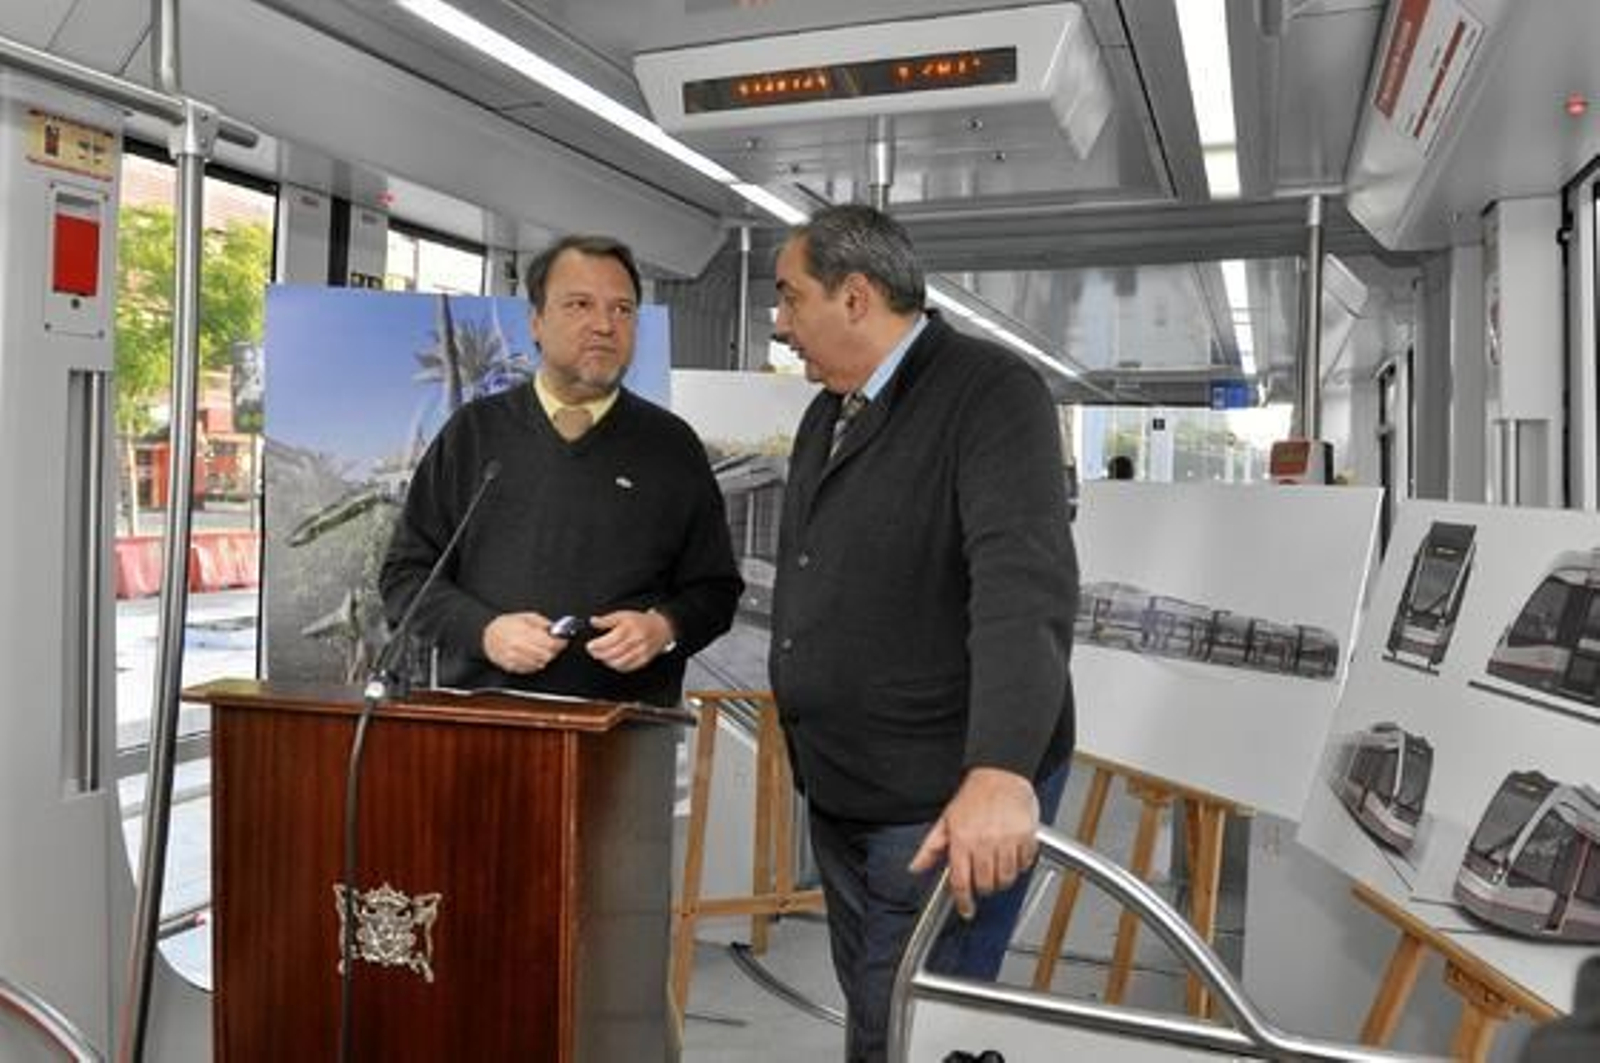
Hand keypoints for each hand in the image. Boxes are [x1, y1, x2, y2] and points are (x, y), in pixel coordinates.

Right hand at [482, 611, 566, 673]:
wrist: (487, 636)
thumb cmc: (506, 625)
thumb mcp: (525, 617)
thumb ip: (542, 623)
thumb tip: (555, 629)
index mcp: (523, 633)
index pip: (550, 644)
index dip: (560, 643)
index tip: (563, 640)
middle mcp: (518, 647)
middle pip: (547, 655)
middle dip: (554, 650)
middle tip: (554, 644)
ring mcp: (514, 659)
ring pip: (540, 664)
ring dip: (545, 657)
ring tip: (541, 649)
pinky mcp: (512, 667)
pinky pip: (531, 669)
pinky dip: (535, 663)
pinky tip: (533, 655)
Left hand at [586, 609, 674, 672]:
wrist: (661, 628)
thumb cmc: (640, 621)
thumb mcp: (623, 614)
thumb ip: (607, 619)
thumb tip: (593, 621)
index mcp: (630, 627)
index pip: (611, 639)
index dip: (598, 645)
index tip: (590, 645)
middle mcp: (637, 640)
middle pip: (613, 652)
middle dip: (599, 654)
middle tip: (592, 651)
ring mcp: (641, 652)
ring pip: (619, 662)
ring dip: (606, 661)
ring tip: (601, 656)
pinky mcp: (643, 660)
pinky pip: (626, 668)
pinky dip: (616, 666)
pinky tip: (612, 661)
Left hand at [908, 767, 1039, 919]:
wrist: (1001, 774)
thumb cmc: (974, 795)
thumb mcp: (946, 820)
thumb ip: (930, 848)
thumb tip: (916, 867)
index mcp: (962, 839)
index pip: (961, 881)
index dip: (963, 901)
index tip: (966, 910)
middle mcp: (984, 842)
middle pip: (986, 884)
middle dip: (984, 888)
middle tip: (983, 881)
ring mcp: (1007, 840)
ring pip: (1007, 878)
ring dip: (1002, 880)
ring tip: (998, 868)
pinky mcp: (1026, 837)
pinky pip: (1025, 864)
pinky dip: (1021, 865)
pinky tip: (1013, 855)